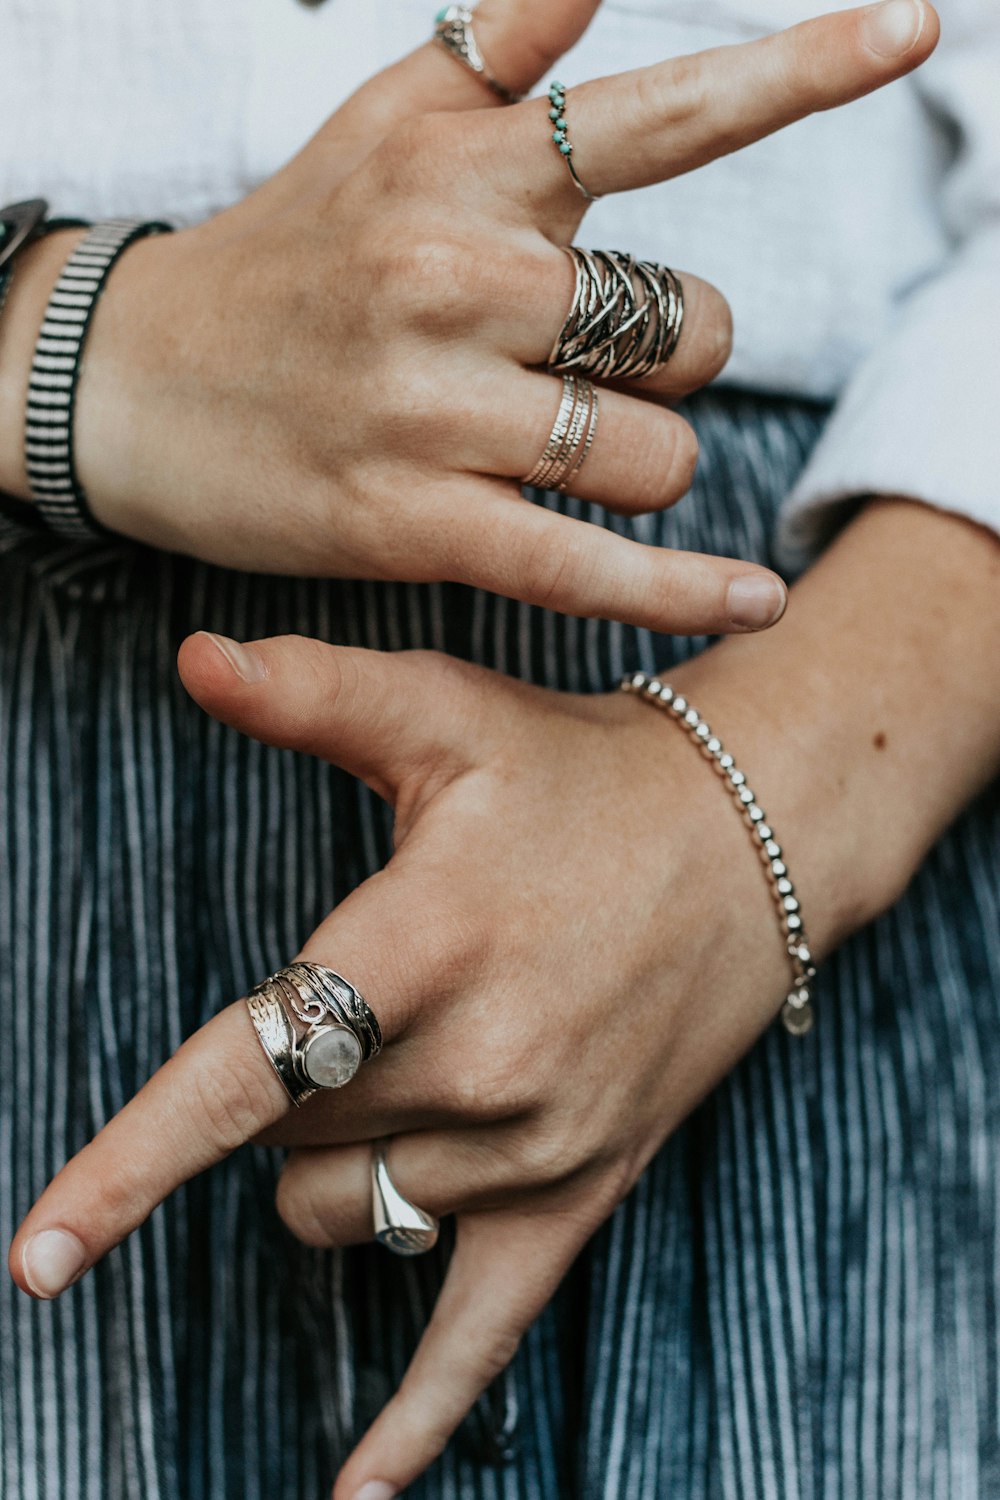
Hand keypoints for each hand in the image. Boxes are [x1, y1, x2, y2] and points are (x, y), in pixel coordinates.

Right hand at [0, 3, 936, 634]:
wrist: (136, 384)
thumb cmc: (283, 254)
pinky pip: (585, 563)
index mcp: (465, 169)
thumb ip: (498, 50)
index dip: (803, 70)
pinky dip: (679, 589)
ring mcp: (434, 407)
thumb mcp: (375, 125)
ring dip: (640, 461)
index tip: (919, 28)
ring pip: (651, 452)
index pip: (661, 109)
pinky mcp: (414, 522)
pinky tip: (753, 599)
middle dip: (672, 357)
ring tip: (557, 447)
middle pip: (689, 328)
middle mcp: (458, 276)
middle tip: (584, 361)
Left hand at [12, 499, 996, 1494]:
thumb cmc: (582, 771)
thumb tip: (192, 661)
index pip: (249, 1072)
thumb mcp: (449, 714)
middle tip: (354, 1005)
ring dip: (329, 1167)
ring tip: (401, 1073)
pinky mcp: (582, 1187)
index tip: (41, 1255)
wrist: (749, 842)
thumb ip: (311, 693)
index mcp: (427, 938)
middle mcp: (481, 1058)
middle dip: (283, 1096)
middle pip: (292, 1148)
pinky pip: (483, 1330)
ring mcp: (537, 1140)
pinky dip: (416, 1419)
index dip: (131, 1165)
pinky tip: (357, 1492)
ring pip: (350, 1217)